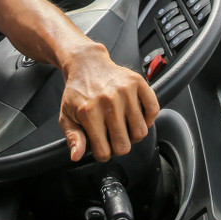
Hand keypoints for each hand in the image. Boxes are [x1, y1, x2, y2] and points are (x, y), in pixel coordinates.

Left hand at [58, 44, 159, 162]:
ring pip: (141, 131)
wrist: (86, 64)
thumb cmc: (77, 91)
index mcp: (89, 111)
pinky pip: (153, 110)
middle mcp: (108, 101)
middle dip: (118, 147)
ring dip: (133, 135)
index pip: (104, 151)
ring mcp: (125, 91)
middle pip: (124, 145)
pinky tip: (137, 117)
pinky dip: (148, 119)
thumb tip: (77, 155)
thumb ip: (72, 137)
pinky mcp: (137, 83)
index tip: (101, 147)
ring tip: (124, 127)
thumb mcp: (66, 115)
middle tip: (113, 137)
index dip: (102, 154)